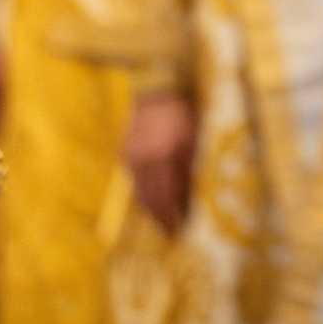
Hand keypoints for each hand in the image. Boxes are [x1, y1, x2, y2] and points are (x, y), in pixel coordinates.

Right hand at [123, 90, 197, 235]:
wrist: (157, 89)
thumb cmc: (185, 112)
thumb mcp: (197, 137)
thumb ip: (194, 167)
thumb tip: (196, 198)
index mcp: (165, 154)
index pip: (167, 195)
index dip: (173, 215)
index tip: (181, 231)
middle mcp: (144, 158)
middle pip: (151, 198)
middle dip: (161, 218)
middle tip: (172, 234)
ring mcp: (131, 157)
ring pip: (140, 192)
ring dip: (152, 209)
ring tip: (164, 223)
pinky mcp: (125, 154)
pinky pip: (135, 181)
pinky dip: (145, 194)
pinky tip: (155, 200)